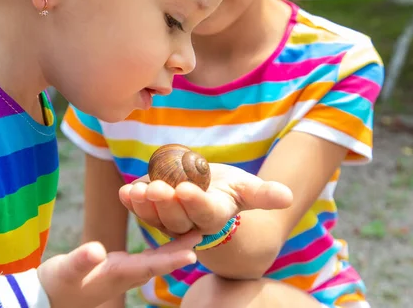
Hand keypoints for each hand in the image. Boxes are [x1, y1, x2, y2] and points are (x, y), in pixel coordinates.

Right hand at [38, 231, 200, 307]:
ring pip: (154, 259)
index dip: (170, 258)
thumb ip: (80, 261)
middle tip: (203, 234)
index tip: (193, 252)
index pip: (149, 266)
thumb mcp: (64, 271)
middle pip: (158, 261)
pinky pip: (145, 256)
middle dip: (180, 249)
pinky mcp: (117, 268)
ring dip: (173, 246)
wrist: (47, 297)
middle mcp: (124, 275)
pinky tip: (166, 235)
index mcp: (116, 274)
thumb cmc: (55, 284)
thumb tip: (96, 250)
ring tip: (193, 232)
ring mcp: (122, 273)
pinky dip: (158, 246)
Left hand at [118, 163, 292, 236]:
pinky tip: (125, 191)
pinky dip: (132, 202)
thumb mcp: (248, 188)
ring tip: (136, 190)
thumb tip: (287, 196)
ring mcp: (168, 220)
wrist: (211, 193)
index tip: (187, 189)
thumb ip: (264, 194)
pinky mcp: (153, 212)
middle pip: (176, 217)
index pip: (204, 213)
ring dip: (144, 204)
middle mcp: (189, 224)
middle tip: (157, 188)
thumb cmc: (231, 190)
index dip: (195, 202)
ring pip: (155, 217)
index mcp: (214, 217)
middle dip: (165, 203)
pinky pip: (141, 210)